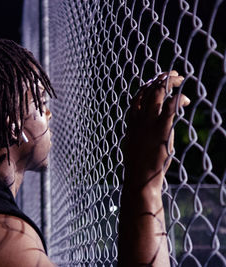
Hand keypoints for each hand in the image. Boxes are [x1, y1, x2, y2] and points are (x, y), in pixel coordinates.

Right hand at [122, 71, 189, 190]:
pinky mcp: (161, 129)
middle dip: (159, 78)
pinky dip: (179, 99)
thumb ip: (136, 133)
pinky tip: (186, 99)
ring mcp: (149, 123)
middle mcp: (138, 119)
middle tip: (172, 73)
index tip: (156, 81)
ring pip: (157, 93)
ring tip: (179, 78)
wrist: (140, 178)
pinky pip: (170, 107)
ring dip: (169, 82)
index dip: (147, 86)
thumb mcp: (132, 145)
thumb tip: (137, 132)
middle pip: (147, 90)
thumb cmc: (137, 166)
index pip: (137, 97)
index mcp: (131, 123)